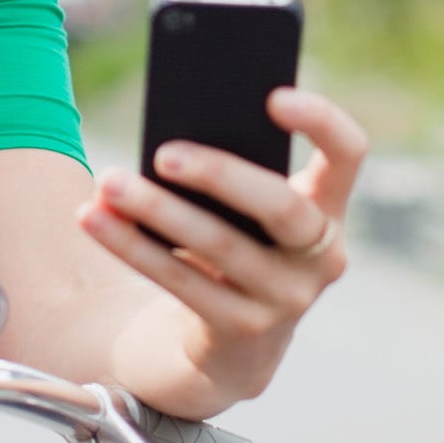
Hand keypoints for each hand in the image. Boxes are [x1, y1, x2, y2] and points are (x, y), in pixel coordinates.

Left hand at [75, 87, 364, 405]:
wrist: (233, 346)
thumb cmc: (237, 246)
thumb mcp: (249, 212)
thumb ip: (235, 174)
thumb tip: (172, 136)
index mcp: (329, 206)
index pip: (348, 153)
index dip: (321, 121)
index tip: (272, 96)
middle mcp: (322, 255)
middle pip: (280, 205)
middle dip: (219, 174)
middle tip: (164, 152)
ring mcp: (287, 298)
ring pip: (219, 245)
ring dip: (156, 210)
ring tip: (109, 183)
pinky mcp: (243, 329)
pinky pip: (181, 281)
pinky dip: (132, 246)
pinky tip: (95, 219)